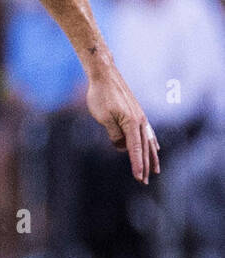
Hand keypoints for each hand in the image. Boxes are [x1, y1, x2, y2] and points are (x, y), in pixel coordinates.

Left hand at [85, 65, 159, 183]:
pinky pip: (147, 133)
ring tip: (155, 170)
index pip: (135, 149)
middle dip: (145, 166)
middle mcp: (140, 121)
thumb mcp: (104, 118)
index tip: (138, 178)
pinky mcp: (137, 113)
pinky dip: (151, 143)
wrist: (105, 75)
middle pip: (144, 148)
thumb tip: (122, 147)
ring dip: (151, 157)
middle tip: (144, 182)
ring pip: (148, 142)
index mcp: (132, 123)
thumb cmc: (101, 96)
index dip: (137, 165)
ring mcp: (141, 117)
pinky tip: (154, 147)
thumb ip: (114, 134)